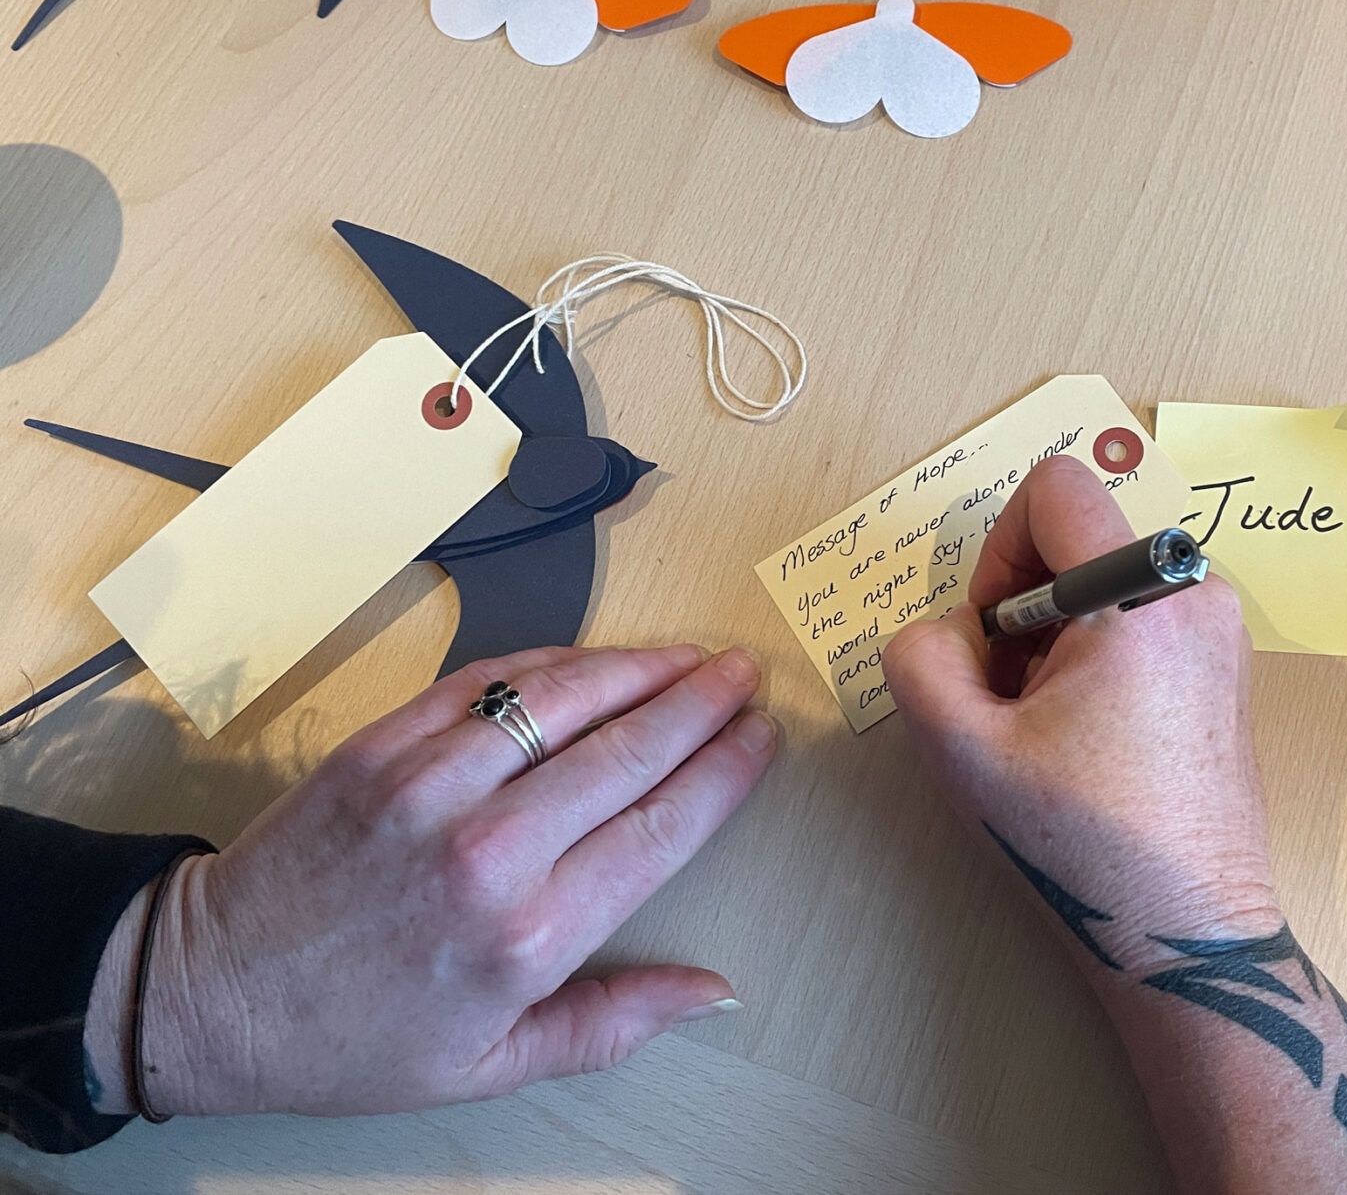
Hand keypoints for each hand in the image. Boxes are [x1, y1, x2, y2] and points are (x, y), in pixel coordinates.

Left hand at [85, 643, 775, 1116]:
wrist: (214, 991)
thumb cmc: (354, 1037)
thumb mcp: (494, 1064)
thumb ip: (613, 1022)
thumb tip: (714, 992)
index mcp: (527, 935)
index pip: (660, 827)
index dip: (724, 771)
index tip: (760, 738)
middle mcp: (488, 851)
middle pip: (629, 751)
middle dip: (701, 703)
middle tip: (743, 673)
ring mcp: (429, 787)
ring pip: (566, 700)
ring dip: (641, 668)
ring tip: (689, 654)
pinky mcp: (381, 747)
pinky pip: (489, 684)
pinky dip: (553, 663)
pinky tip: (595, 660)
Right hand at [886, 461, 1346, 1194]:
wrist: (1188, 933)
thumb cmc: (1084, 845)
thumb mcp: (962, 751)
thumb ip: (919, 661)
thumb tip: (943, 632)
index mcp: (1140, 597)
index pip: (1055, 488)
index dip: (998, 548)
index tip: (991, 632)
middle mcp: (1197, 595)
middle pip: (1080, 537)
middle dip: (1025, 603)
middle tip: (1010, 694)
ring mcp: (1222, 633)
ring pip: (1108, 584)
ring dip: (1058, 636)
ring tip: (1048, 726)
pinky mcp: (1227, 670)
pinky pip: (1143, 620)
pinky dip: (1099, 656)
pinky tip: (1089, 737)